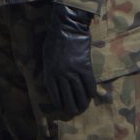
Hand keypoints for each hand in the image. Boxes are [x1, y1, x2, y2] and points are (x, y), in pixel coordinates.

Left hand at [40, 4, 94, 118]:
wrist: (67, 28)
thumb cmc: (54, 40)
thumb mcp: (47, 57)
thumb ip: (51, 71)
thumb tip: (56, 82)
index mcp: (50, 72)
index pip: (55, 94)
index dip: (59, 102)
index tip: (62, 108)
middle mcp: (61, 75)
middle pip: (68, 96)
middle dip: (72, 106)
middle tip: (75, 112)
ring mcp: (74, 72)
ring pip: (80, 92)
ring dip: (83, 102)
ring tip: (84, 107)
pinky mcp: (85, 67)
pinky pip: (89, 83)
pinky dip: (91, 90)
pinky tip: (92, 96)